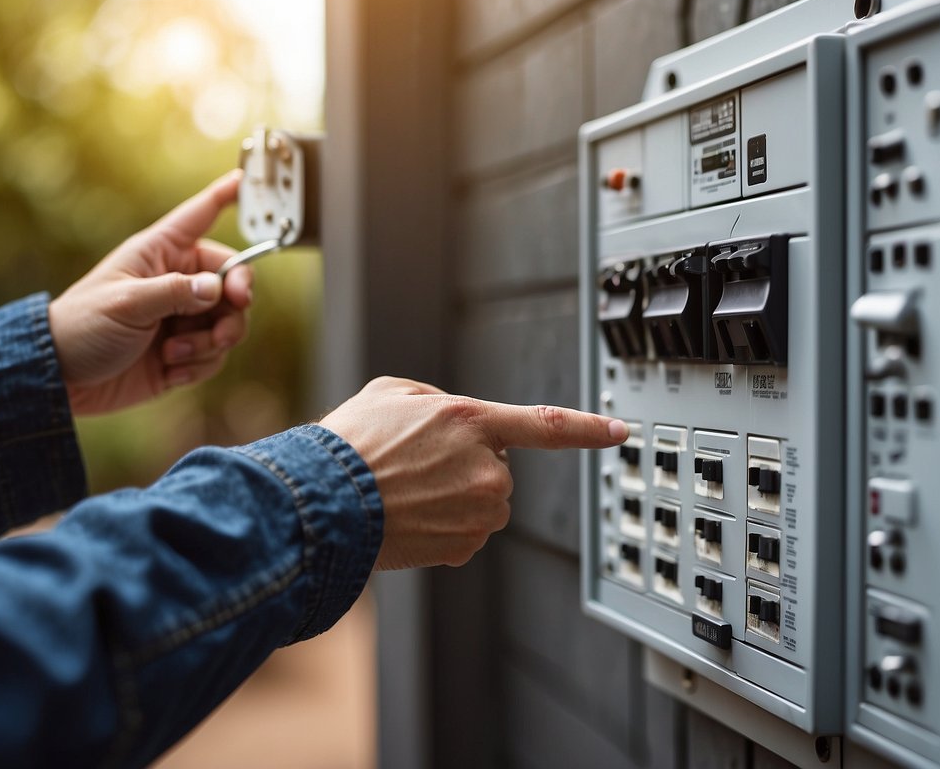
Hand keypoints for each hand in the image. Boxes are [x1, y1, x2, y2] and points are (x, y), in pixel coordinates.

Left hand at [49, 170, 253, 415]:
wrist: (62, 378)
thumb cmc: (83, 327)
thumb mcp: (126, 304)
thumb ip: (175, 292)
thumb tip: (217, 288)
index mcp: (159, 254)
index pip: (199, 216)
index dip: (224, 196)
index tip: (245, 178)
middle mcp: (176, 280)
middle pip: (231, 280)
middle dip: (235, 304)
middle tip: (227, 322)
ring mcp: (182, 317)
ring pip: (229, 321)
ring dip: (213, 342)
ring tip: (177, 352)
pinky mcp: (184, 351)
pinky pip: (216, 354)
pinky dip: (201, 364)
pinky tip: (172, 369)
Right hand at [319, 376, 629, 569]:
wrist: (320, 504)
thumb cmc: (349, 446)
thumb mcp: (391, 393)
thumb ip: (437, 400)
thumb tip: (454, 421)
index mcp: (471, 420)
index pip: (546, 424)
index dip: (588, 428)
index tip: (619, 433)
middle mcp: (484, 466)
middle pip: (499, 468)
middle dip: (468, 466)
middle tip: (417, 465)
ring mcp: (478, 510)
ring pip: (484, 503)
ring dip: (455, 498)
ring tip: (406, 492)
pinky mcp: (465, 545)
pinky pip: (468, 533)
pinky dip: (444, 528)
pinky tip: (409, 517)